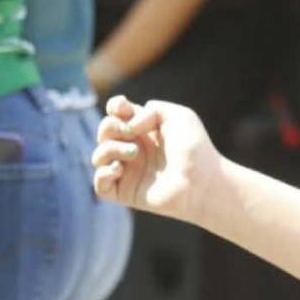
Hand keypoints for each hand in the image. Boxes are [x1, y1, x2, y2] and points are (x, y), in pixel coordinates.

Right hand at [92, 95, 221, 226]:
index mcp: (145, 129)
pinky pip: (99, 184)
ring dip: (109, 149)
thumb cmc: (194, 148)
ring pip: (98, 156)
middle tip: (131, 132)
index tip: (122, 107)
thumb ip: (152, 109)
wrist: (202, 181)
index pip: (117, 114)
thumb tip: (129, 126)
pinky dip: (103, 173)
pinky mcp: (125, 192)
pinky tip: (120, 169)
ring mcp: (129, 171)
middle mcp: (134, 148)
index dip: (114, 107)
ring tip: (133, 153)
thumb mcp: (178, 116)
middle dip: (109, 126)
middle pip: (104, 131)